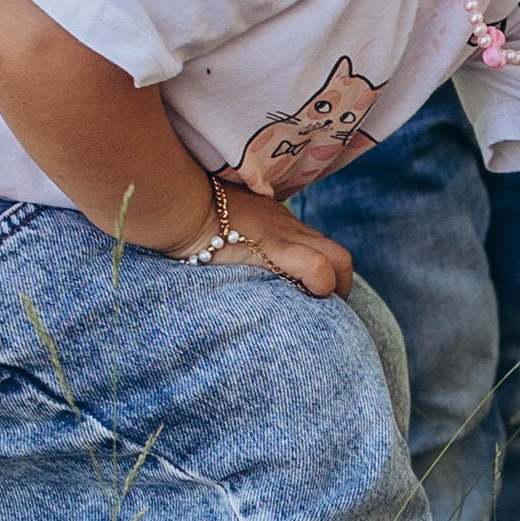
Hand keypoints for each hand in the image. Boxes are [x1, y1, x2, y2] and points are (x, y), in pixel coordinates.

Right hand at [175, 179, 354, 298]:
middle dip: (340, 286)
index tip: (311, 298)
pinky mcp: (275, 246)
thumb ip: (238, 248)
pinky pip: (315, 265)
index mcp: (277, 225)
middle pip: (338, 254)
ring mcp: (285, 235)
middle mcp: (288, 227)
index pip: (318, 248)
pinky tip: (304, 298)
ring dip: (334, 290)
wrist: (179, 204)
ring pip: (336, 259)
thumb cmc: (190, 218)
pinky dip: (320, 283)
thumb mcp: (221, 230)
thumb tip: (230, 274)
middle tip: (324, 313)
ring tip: (318, 316)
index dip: (323, 275)